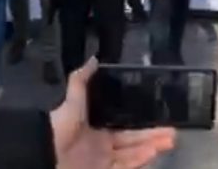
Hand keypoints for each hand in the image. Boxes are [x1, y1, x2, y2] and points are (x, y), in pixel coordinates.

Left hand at [51, 58, 175, 168]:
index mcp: (96, 132)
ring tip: (170, 141)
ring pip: (133, 156)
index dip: (143, 128)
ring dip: (151, 148)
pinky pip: (125, 167)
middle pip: (133, 144)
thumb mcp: (72, 100)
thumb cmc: (60, 126)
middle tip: (173, 133)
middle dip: (153, 138)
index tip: (160, 121)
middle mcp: (102, 149)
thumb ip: (81, 80)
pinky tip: (153, 153)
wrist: (43, 153)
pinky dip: (139, 161)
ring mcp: (102, 163)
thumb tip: (93, 59)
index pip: (125, 132)